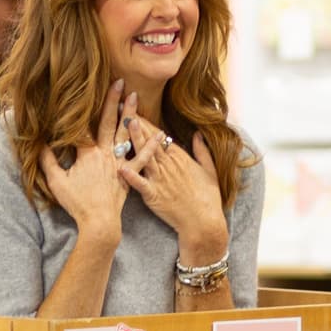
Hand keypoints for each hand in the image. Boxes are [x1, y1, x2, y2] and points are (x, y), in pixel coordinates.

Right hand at [40, 82, 136, 243]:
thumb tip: (39, 145)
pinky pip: (143, 158)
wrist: (99, 222)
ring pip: (126, 134)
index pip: (83, 125)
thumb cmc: (77, 203)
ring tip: (135, 96)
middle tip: (118, 82)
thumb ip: (48, 161)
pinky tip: (161, 134)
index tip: (83, 91)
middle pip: (108, 122)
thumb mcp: (57, 181)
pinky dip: (151, 146)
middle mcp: (105, 153)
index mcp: (86, 153)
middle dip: (112, 100)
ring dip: (131, 114)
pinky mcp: (130, 174)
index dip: (82, 108)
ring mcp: (119, 162)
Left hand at [120, 117, 227, 261]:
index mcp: (180, 158)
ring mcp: (161, 180)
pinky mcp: (154, 196)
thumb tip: (198, 134)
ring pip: (145, 155)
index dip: (147, 122)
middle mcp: (169, 166)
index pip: (160, 136)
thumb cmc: (208, 199)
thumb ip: (202, 151)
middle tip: (124, 107)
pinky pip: (141, 184)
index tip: (135, 109)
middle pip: (150, 141)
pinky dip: (131, 176)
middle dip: (136, 123)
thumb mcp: (210, 171)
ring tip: (124, 124)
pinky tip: (120, 167)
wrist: (204, 223)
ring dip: (134, 140)